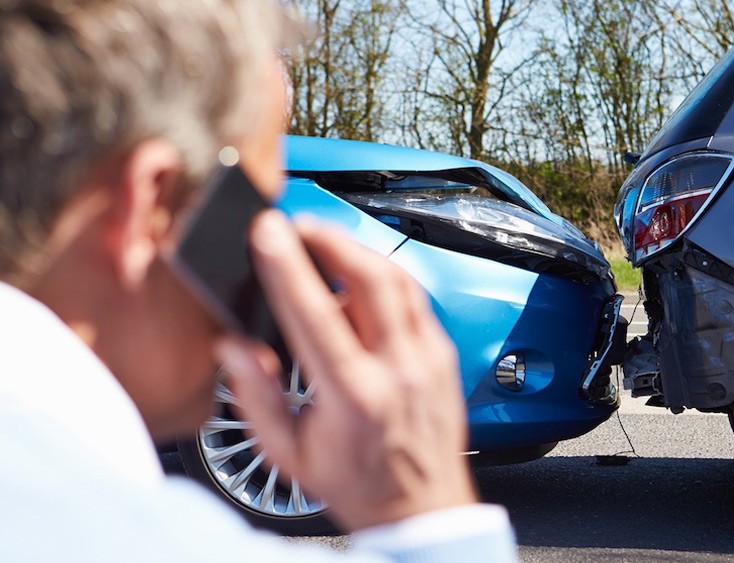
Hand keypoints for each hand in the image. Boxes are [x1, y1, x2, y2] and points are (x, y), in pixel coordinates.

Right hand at [215, 210, 476, 530]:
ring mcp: (428, 358)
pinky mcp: (444, 354)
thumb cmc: (357, 483)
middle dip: (330, 238)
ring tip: (324, 243)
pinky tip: (359, 280)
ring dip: (358, 251)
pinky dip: (384, 278)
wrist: (421, 508)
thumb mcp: (289, 453)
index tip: (267, 231)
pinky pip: (415, 298)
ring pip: (399, 279)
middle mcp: (398, 370)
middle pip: (370, 277)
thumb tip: (232, 347)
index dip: (288, 266)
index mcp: (353, 396)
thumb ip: (256, 397)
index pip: (316, 313)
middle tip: (298, 225)